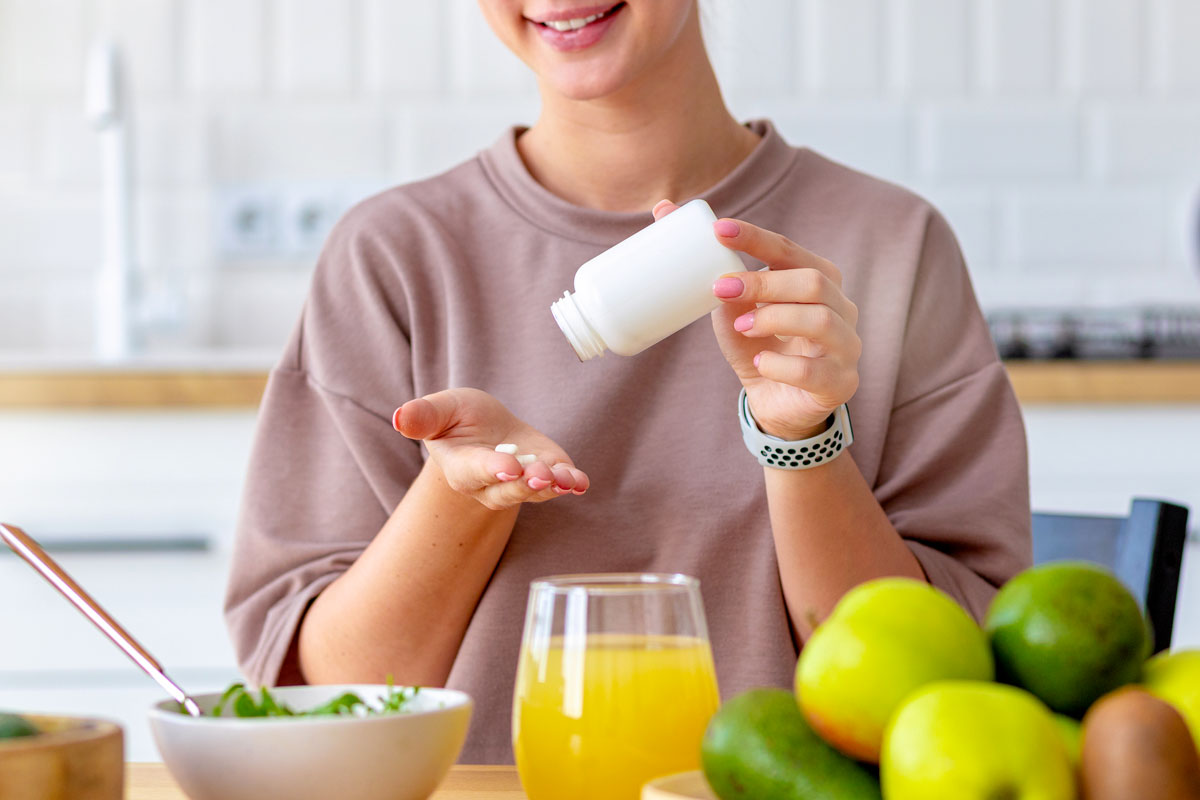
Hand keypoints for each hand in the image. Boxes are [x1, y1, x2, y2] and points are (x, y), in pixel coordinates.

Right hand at [392, 388, 588, 510]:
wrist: (486, 428)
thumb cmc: (457, 419)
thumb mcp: (440, 409)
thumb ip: (423, 416)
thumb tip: (399, 417)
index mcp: (461, 468)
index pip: (476, 472)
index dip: (492, 469)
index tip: (508, 467)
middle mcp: (492, 485)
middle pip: (509, 490)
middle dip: (525, 484)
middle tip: (539, 474)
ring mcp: (522, 483)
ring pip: (537, 491)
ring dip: (552, 486)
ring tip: (566, 479)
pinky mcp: (548, 476)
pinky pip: (560, 485)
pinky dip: (572, 483)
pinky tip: (581, 481)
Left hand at [653, 200, 860, 440]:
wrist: (776, 402)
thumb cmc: (758, 345)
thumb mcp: (733, 309)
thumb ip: (713, 270)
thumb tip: (664, 211)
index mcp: (819, 279)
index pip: (790, 250)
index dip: (756, 238)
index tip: (718, 230)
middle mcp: (841, 307)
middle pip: (813, 281)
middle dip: (764, 283)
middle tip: (721, 289)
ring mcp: (845, 346)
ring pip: (820, 321)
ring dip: (773, 319)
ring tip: (741, 327)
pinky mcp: (839, 383)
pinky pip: (813, 371)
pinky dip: (781, 366)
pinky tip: (760, 364)